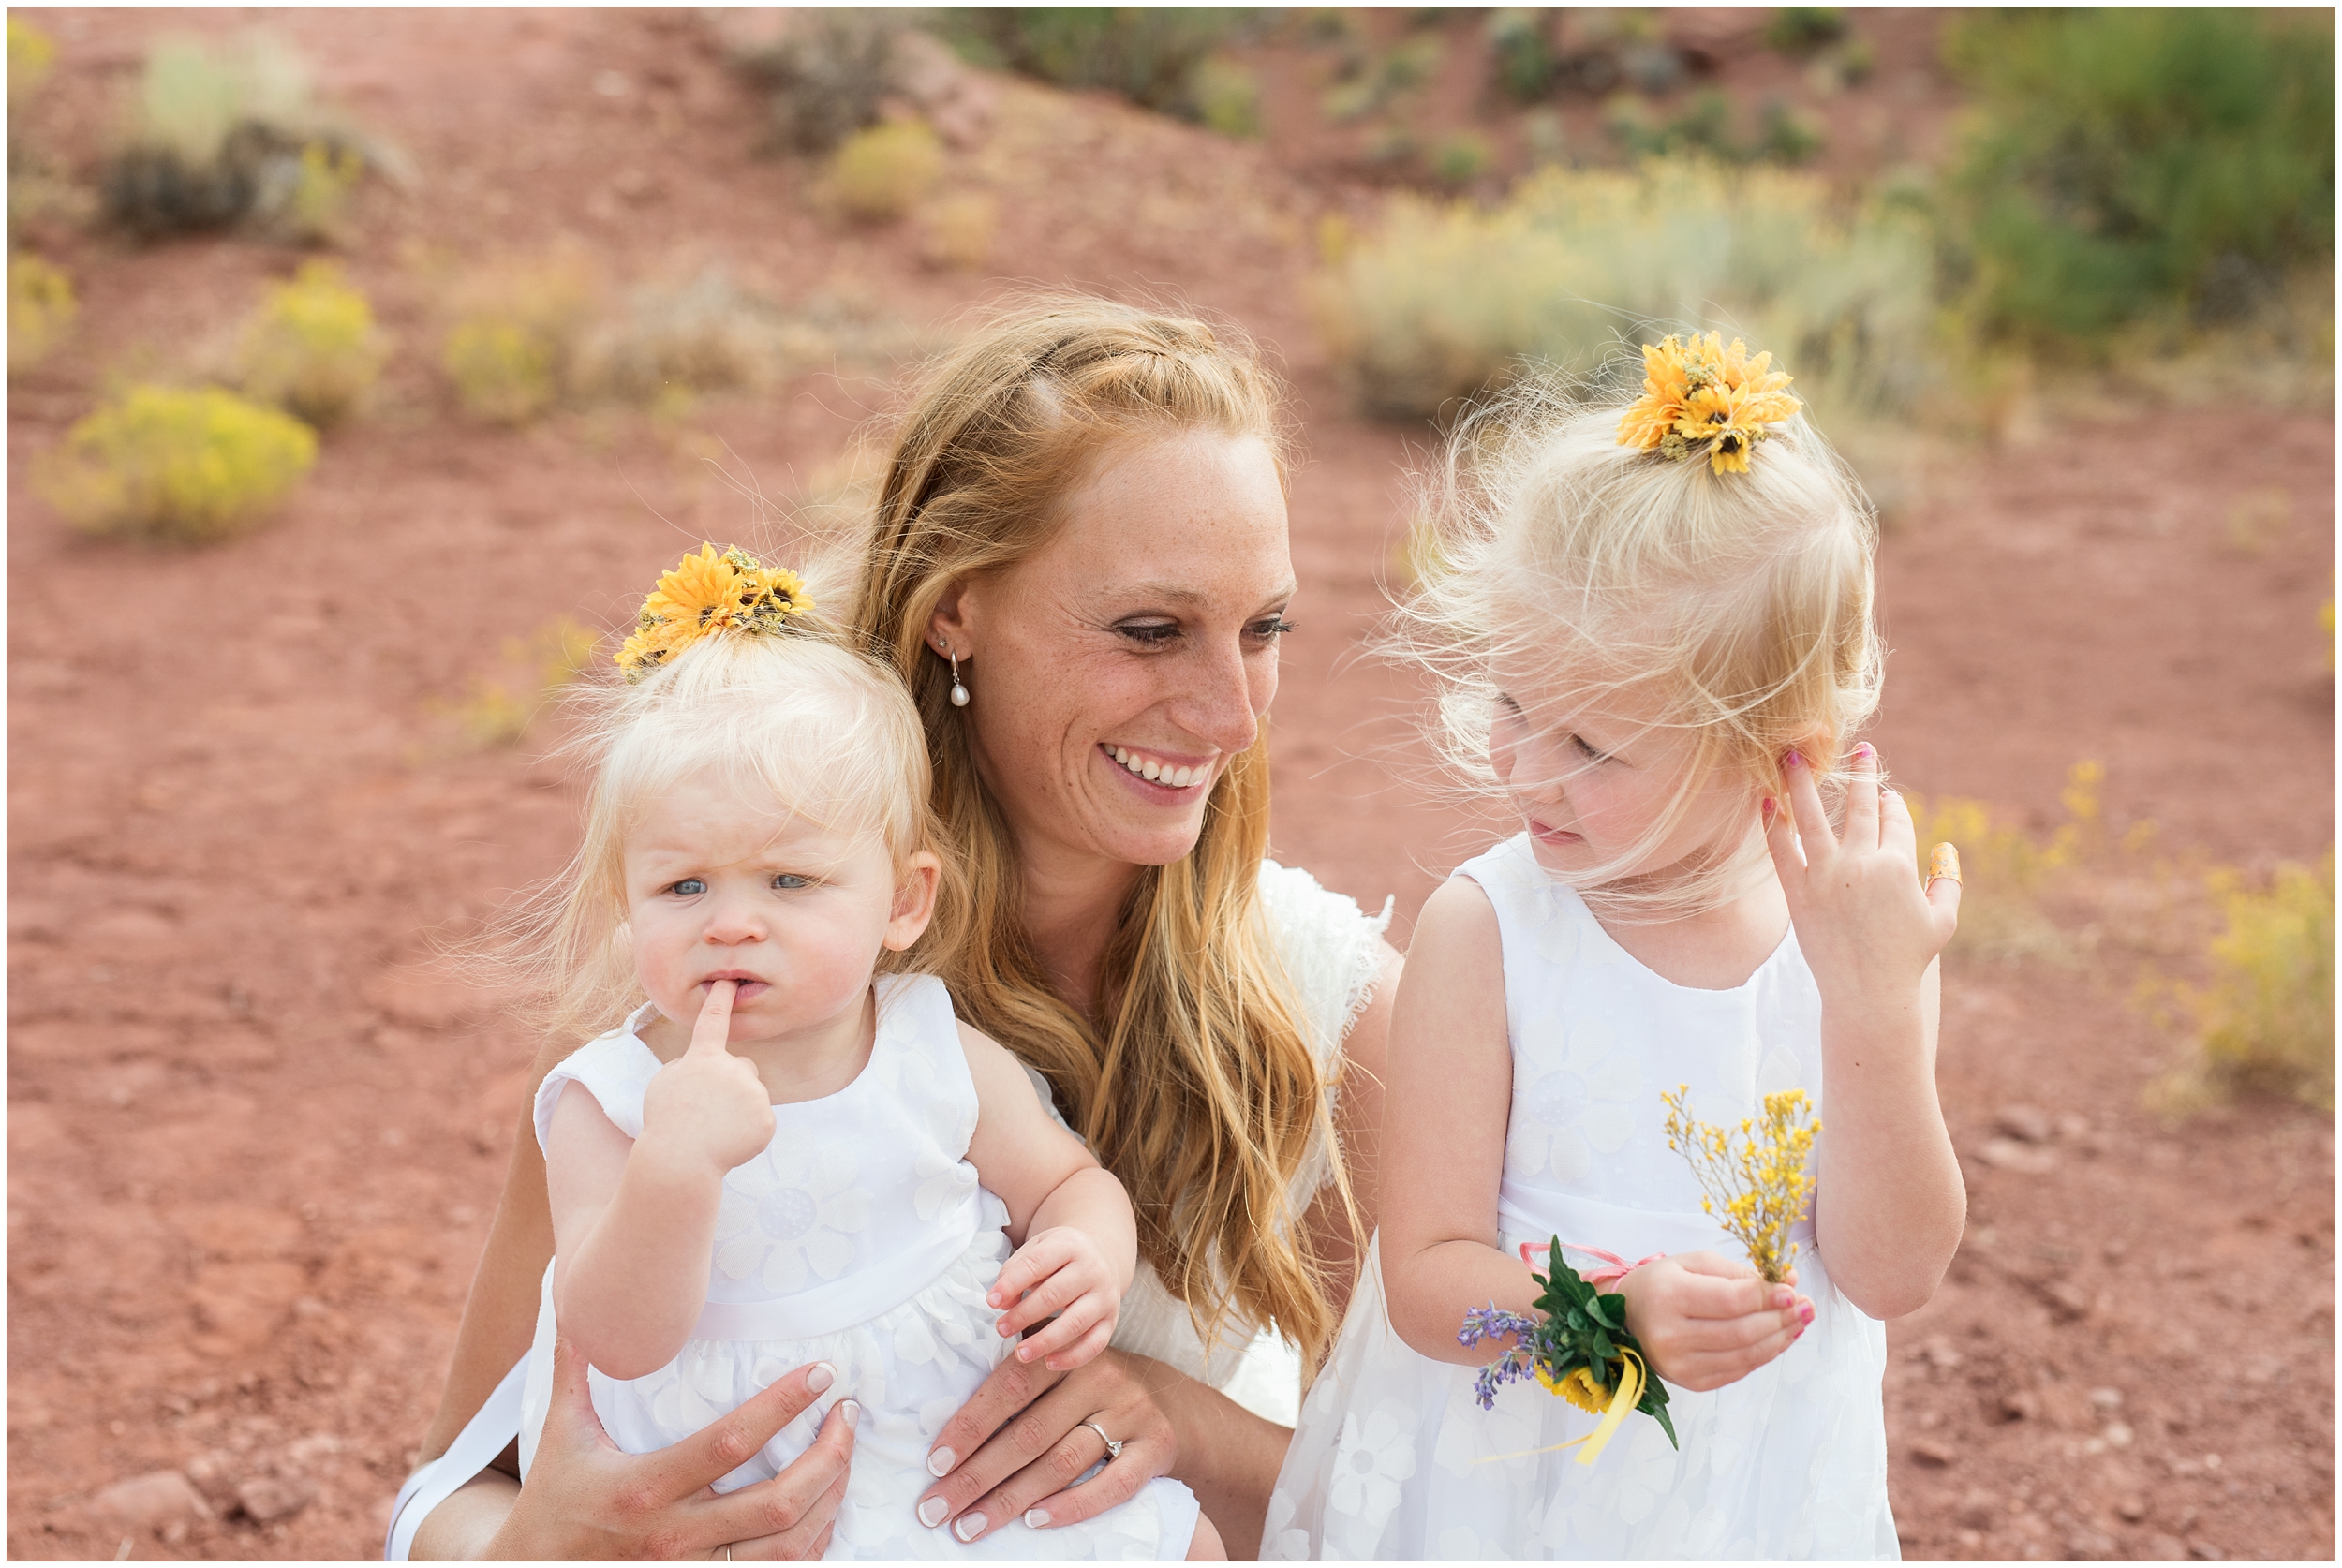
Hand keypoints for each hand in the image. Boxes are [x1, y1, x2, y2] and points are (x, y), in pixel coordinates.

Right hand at [488, 1334, 854, 1559]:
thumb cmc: (553, 1501)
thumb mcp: (561, 1433)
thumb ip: (576, 1367)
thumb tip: (578, 1300)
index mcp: (646, 1488)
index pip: (731, 1444)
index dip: (783, 1407)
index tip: (821, 1373)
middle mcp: (676, 1536)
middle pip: (778, 1503)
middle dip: (830, 1456)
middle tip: (849, 1413)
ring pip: (788, 1548)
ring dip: (831, 1499)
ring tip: (846, 1455)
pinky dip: (813, 1541)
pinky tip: (826, 1506)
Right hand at [640, 981, 773, 1178]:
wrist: (681, 1160)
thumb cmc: (666, 1122)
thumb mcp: (665, 1085)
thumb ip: (689, 1068)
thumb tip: (710, 1071)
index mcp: (704, 1058)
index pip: (713, 1021)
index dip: (720, 1000)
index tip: (728, 982)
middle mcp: (734, 1069)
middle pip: (743, 1068)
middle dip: (732, 1084)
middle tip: (709, 1110)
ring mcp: (754, 1094)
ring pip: (752, 1096)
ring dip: (738, 1110)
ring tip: (714, 1130)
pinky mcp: (767, 1119)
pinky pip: (760, 1122)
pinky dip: (748, 1133)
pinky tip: (728, 1144)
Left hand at [913, 1349, 1174, 1543]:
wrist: (1173, 1403)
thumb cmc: (1094, 1390)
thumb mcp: (1063, 1367)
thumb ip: (1018, 1376)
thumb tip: (945, 1407)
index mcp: (1066, 1356)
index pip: (1009, 1389)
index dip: (970, 1426)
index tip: (934, 1463)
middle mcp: (1100, 1380)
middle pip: (1029, 1434)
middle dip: (976, 1476)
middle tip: (936, 1509)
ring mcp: (1130, 1416)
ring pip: (1062, 1462)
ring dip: (1010, 1500)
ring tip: (970, 1525)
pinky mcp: (1155, 1450)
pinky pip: (1112, 1485)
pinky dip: (1072, 1506)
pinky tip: (1035, 1522)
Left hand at [988, 1227, 1122, 1370]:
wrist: (1103, 1256)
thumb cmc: (1060, 1257)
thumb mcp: (1037, 1250)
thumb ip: (1014, 1271)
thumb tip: (1003, 1304)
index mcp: (1069, 1245)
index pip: (1037, 1263)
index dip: (1012, 1284)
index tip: (991, 1301)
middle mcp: (1092, 1269)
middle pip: (1055, 1295)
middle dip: (1023, 1315)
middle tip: (1001, 1329)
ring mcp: (1105, 1296)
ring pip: (1075, 1322)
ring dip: (1044, 1341)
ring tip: (1020, 1353)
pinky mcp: (1111, 1320)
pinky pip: (1095, 1344)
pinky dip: (1072, 1357)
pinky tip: (1049, 1363)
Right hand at [1617, 1252, 1808, 1392]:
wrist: (1627, 1317)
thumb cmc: (1662, 1283)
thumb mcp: (1694, 1263)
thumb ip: (1740, 1273)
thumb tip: (1788, 1280)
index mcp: (1668, 1296)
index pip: (1730, 1301)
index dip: (1767, 1297)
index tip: (1793, 1290)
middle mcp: (1671, 1335)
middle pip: (1742, 1331)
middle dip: (1781, 1318)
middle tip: (1806, 1306)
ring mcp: (1680, 1364)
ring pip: (1745, 1354)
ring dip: (1780, 1338)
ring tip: (1800, 1322)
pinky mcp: (1691, 1382)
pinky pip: (1739, 1370)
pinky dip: (1764, 1354)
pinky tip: (1779, 1338)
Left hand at [1767, 743, 1959, 1008]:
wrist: (1867, 994)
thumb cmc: (1908, 959)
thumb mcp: (1942, 920)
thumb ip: (1948, 880)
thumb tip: (1947, 846)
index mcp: (1898, 866)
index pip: (1894, 820)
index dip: (1891, 804)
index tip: (1885, 793)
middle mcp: (1861, 864)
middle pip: (1859, 807)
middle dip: (1860, 773)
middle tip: (1858, 747)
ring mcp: (1827, 877)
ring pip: (1812, 818)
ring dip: (1801, 783)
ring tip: (1790, 754)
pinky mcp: (1799, 893)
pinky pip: (1782, 851)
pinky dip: (1773, 825)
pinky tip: (1766, 802)